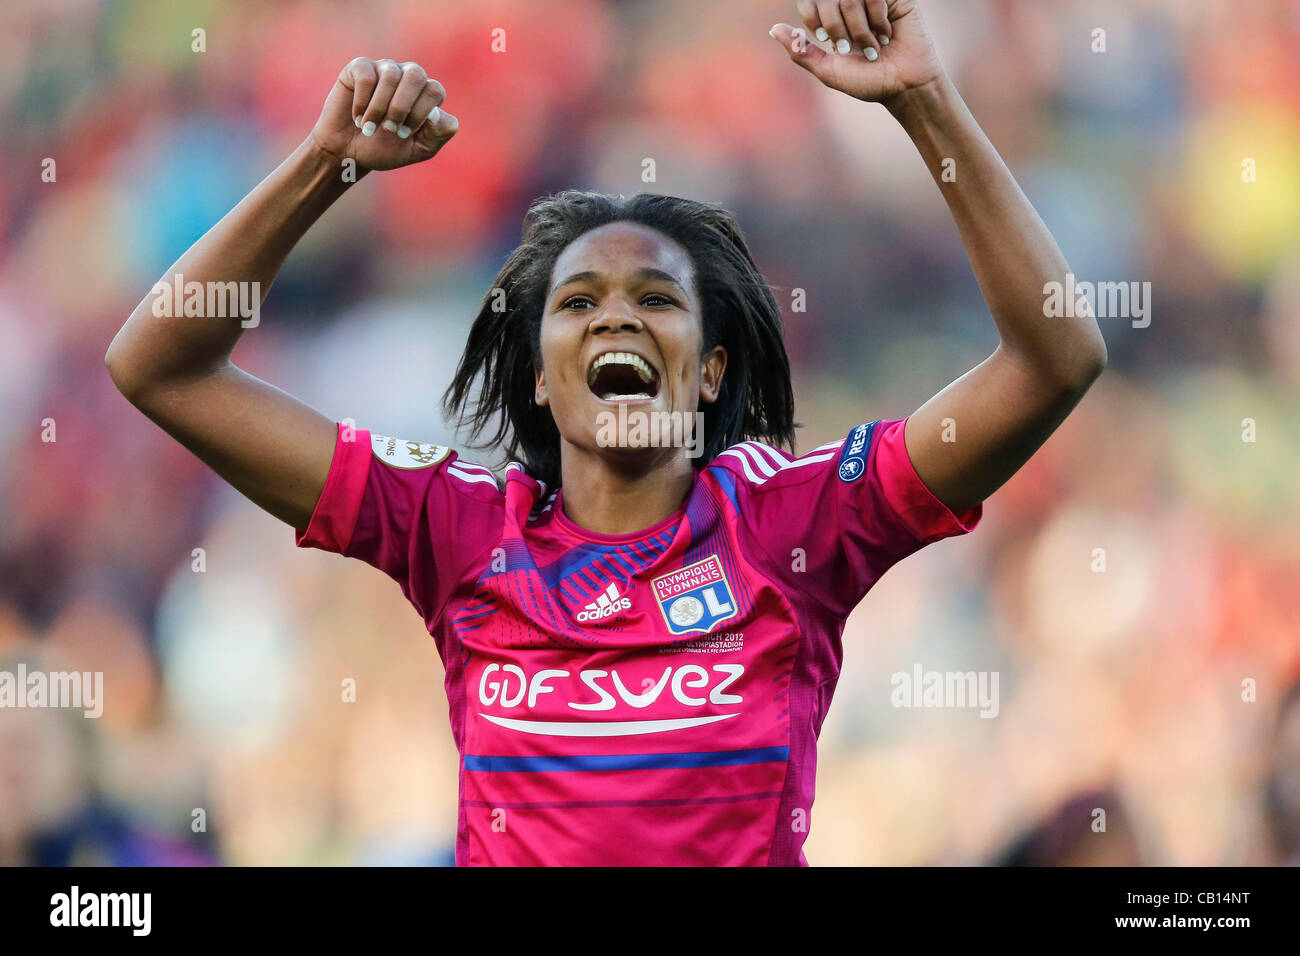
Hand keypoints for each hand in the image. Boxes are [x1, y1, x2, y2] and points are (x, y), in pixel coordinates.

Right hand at [311, 57, 458, 170]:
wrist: (349, 152)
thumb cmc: (385, 149)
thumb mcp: (419, 149)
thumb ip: (439, 133)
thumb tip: (437, 113)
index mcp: (426, 93)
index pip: (435, 90)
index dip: (420, 114)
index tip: (403, 134)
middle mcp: (407, 76)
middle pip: (416, 75)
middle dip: (402, 106)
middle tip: (389, 129)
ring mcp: (384, 69)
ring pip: (391, 75)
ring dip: (380, 107)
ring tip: (370, 127)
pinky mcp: (359, 68)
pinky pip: (366, 76)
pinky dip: (362, 102)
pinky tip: (358, 118)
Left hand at [770, 0, 944, 103]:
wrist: (905, 86)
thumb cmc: (868, 81)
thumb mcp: (829, 71)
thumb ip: (800, 51)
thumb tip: (773, 29)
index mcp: (832, 20)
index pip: (810, 1)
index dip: (814, 18)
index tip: (825, 41)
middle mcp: (851, 7)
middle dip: (837, 28)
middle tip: (852, 49)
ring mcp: (873, 0)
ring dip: (860, 29)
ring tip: (873, 47)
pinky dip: (878, 20)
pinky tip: (888, 35)